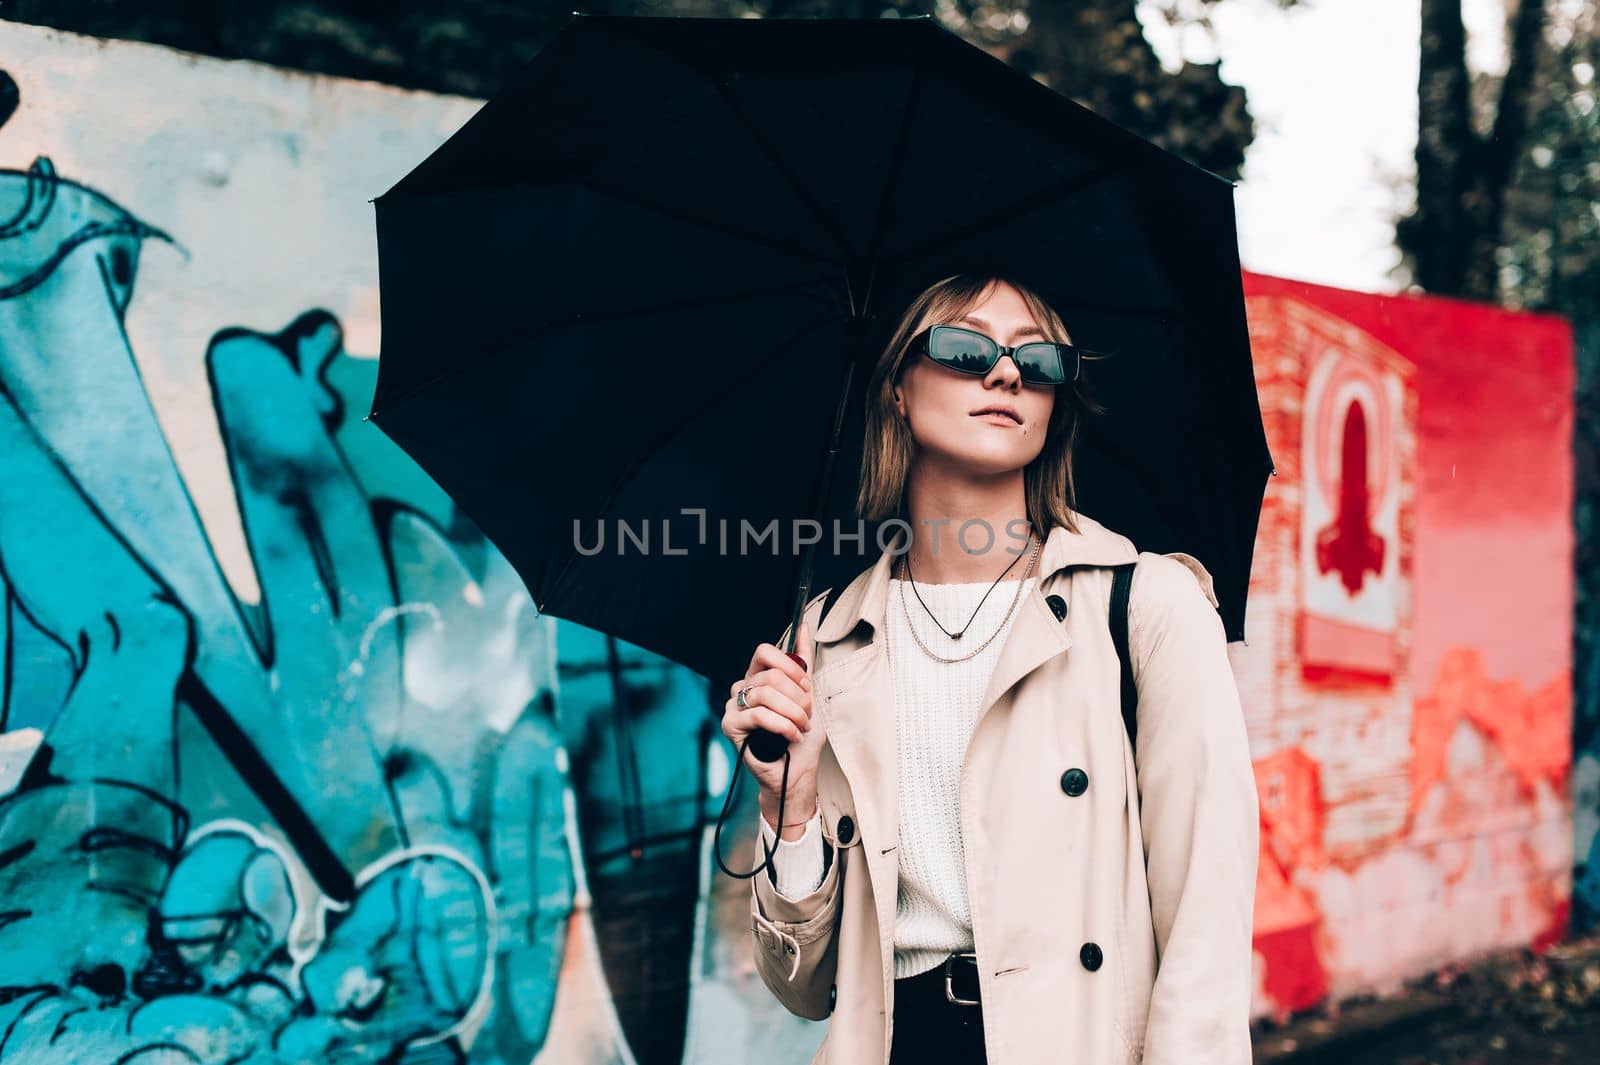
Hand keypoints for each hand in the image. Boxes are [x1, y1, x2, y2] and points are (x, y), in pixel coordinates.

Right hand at [721, 619, 825, 811]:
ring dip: (793, 712)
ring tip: (801, 727)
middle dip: (798, 696)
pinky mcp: (731, 726)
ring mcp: (733, 706)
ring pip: (766, 694)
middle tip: (806, 715)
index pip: (764, 652)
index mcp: (757, 677)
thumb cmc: (800, 736)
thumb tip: (804, 627)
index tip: (806, 685)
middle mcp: (742, 688)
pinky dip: (783, 725)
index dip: (789, 666)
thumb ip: (803, 661)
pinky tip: (791, 736)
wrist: (797, 771)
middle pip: (771, 676)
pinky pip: (759, 715)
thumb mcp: (808, 694)